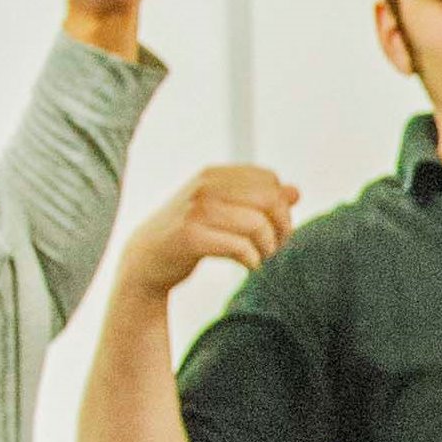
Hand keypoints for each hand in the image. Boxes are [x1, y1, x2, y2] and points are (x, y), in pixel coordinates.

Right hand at [119, 164, 295, 299]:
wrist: (145, 259)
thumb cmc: (189, 234)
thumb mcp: (221, 210)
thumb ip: (257, 199)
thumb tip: (295, 191)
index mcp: (214, 175)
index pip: (269, 180)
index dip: (282, 207)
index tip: (278, 229)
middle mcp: (205, 187)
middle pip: (269, 200)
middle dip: (282, 228)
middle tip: (275, 248)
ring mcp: (196, 210)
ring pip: (258, 224)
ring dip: (268, 248)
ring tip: (262, 259)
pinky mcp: (190, 237)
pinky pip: (240, 247)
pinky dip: (253, 261)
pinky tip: (249, 266)